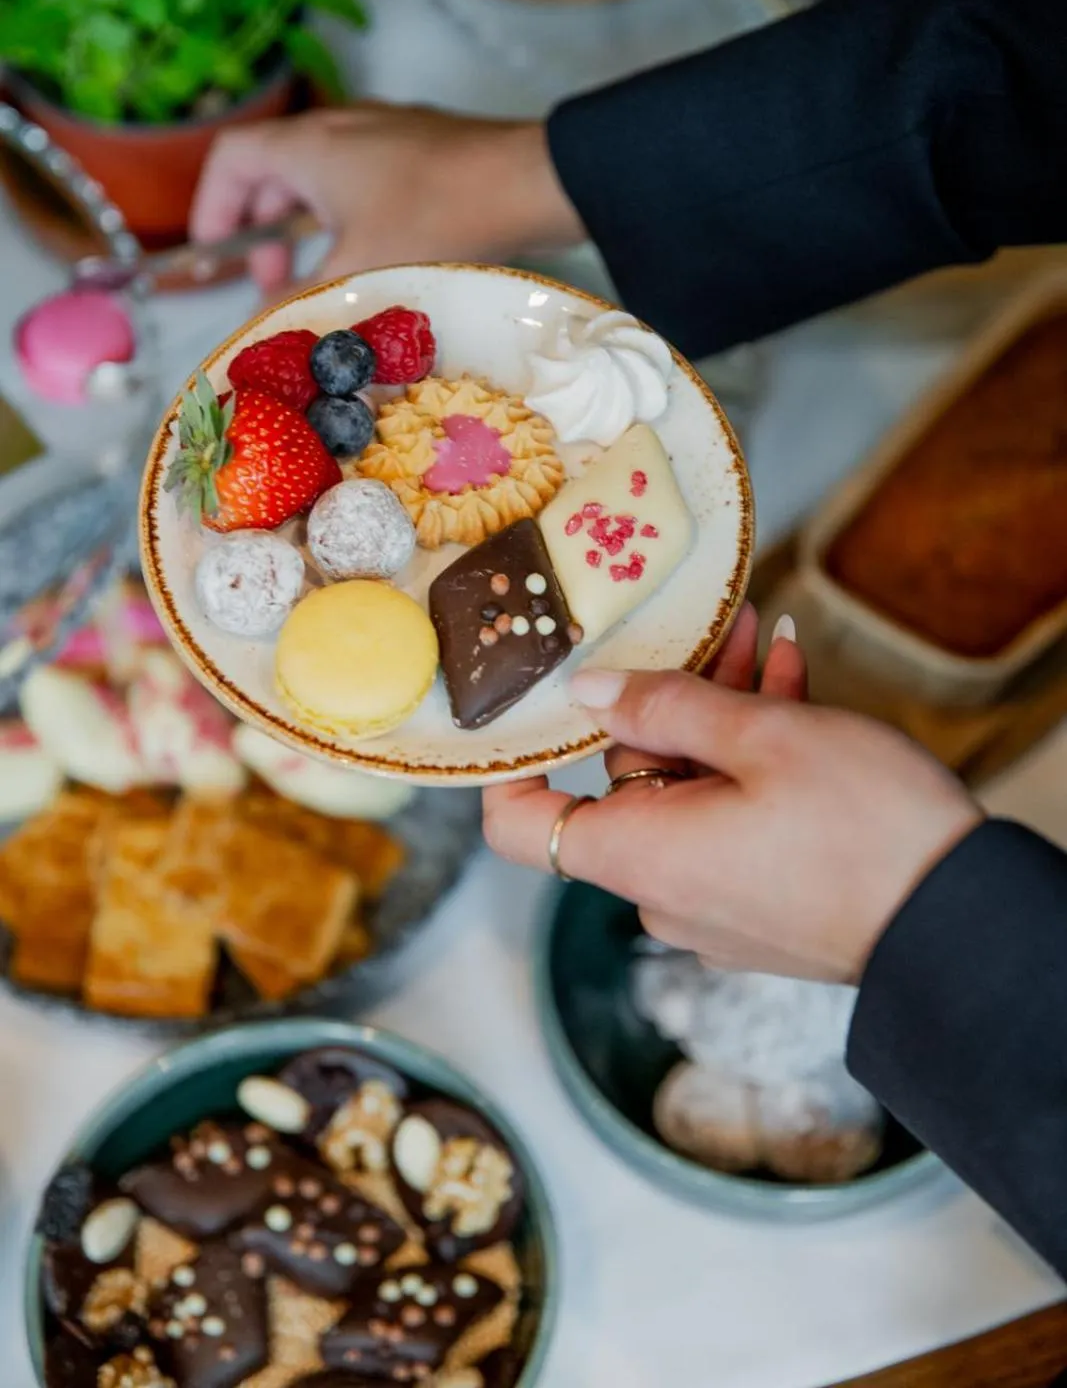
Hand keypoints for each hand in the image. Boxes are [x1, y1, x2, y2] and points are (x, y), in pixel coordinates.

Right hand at [189, 103, 584, 292]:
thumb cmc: (439, 217)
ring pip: (322, 176)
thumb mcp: (361, 270)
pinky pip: (363, 177)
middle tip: (275, 283)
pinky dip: (349, 216)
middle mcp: (342, 125)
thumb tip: (269, 327)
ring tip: (321, 275)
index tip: (218, 257)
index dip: (211, 208)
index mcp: (310, 144)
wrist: (531, 182)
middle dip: (263, 230)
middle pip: (274, 170)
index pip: (230, 158)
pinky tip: (377, 257)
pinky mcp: (423, 147)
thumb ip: (305, 299)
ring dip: (308, 226)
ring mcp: (385, 131)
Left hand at [482, 608, 982, 982]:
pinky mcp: (759, 903)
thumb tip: (590, 690)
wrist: (962, 924)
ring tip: (760, 638)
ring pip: (689, 789)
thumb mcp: (763, 739)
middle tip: (706, 628)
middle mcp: (662, 892)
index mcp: (638, 857)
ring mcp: (712, 902)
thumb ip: (664, 707)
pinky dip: (750, 760)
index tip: (532, 699)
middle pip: (624, 783)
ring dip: (720, 714)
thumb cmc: (864, 830)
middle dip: (662, 698)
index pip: (518, 826)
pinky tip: (788, 684)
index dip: (512, 761)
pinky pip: (729, 818)